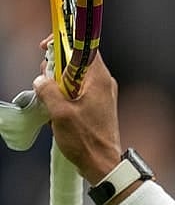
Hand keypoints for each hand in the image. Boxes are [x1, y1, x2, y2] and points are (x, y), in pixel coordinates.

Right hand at [33, 50, 122, 183]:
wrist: (102, 163)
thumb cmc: (86, 140)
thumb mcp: (60, 113)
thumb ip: (48, 90)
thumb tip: (41, 79)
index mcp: (99, 79)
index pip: (84, 46)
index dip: (65, 41)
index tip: (48, 47)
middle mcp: (103, 83)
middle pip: (76, 60)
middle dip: (55, 66)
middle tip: (45, 81)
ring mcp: (101, 94)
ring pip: (74, 76)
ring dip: (57, 83)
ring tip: (51, 101)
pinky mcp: (96, 105)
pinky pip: (77, 90)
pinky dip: (63, 94)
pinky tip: (56, 110)